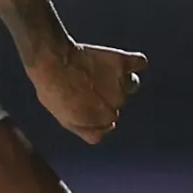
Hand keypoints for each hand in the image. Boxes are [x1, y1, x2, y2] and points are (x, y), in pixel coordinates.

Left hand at [29, 41, 148, 145]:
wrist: (52, 61)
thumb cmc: (53, 89)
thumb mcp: (65, 118)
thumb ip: (86, 128)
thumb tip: (100, 132)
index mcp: (101, 124)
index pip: (108, 125)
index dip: (95, 115)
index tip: (82, 104)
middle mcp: (115, 107)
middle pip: (117, 103)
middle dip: (103, 95)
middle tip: (84, 83)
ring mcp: (120, 86)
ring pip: (130, 85)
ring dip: (116, 79)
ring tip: (94, 70)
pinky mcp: (122, 63)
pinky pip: (140, 63)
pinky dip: (135, 62)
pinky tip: (124, 61)